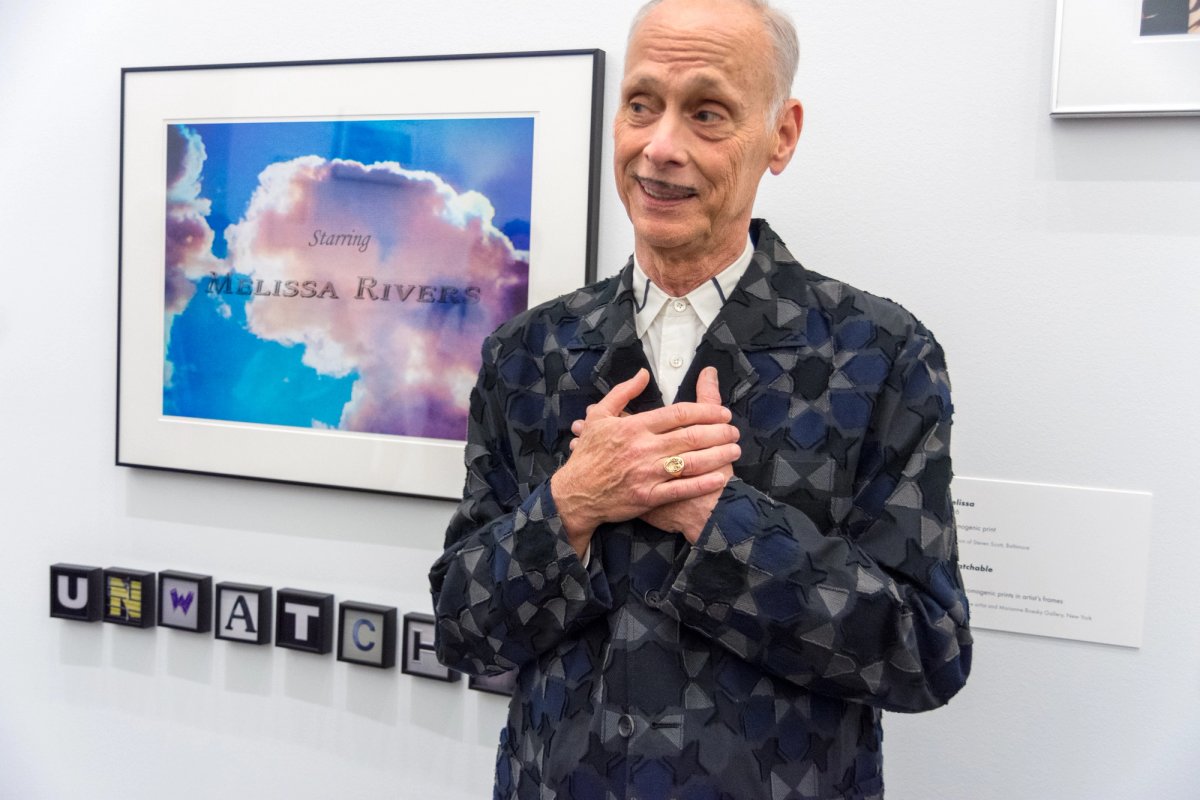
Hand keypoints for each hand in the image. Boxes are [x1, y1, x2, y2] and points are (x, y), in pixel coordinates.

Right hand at [551, 368, 739, 555]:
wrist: (576, 494)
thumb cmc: (588, 455)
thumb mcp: (599, 417)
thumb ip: (623, 392)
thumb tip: (643, 374)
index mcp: (634, 427)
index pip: (678, 414)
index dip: (706, 411)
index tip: (722, 412)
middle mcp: (643, 449)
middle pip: (691, 436)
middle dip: (719, 432)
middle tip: (734, 430)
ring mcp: (647, 474)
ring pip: (691, 461)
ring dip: (718, 455)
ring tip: (734, 450)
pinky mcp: (649, 497)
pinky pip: (681, 488)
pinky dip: (703, 483)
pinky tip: (721, 477)